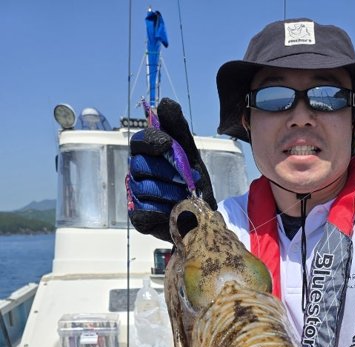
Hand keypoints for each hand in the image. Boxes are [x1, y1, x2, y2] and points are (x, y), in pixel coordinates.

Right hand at [128, 98, 208, 240]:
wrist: (203, 213)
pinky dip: (163, 210)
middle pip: (140, 165)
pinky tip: (175, 210)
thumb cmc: (193, 180)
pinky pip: (145, 211)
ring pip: (144, 188)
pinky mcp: (139, 217)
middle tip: (188, 179)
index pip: (139, 141)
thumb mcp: (190, 152)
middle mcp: (136, 172)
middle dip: (168, 171)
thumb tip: (163, 103)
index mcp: (146, 154)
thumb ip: (178, 128)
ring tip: (186, 196)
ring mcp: (135, 195)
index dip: (151, 140)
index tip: (168, 144)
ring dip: (170, 192)